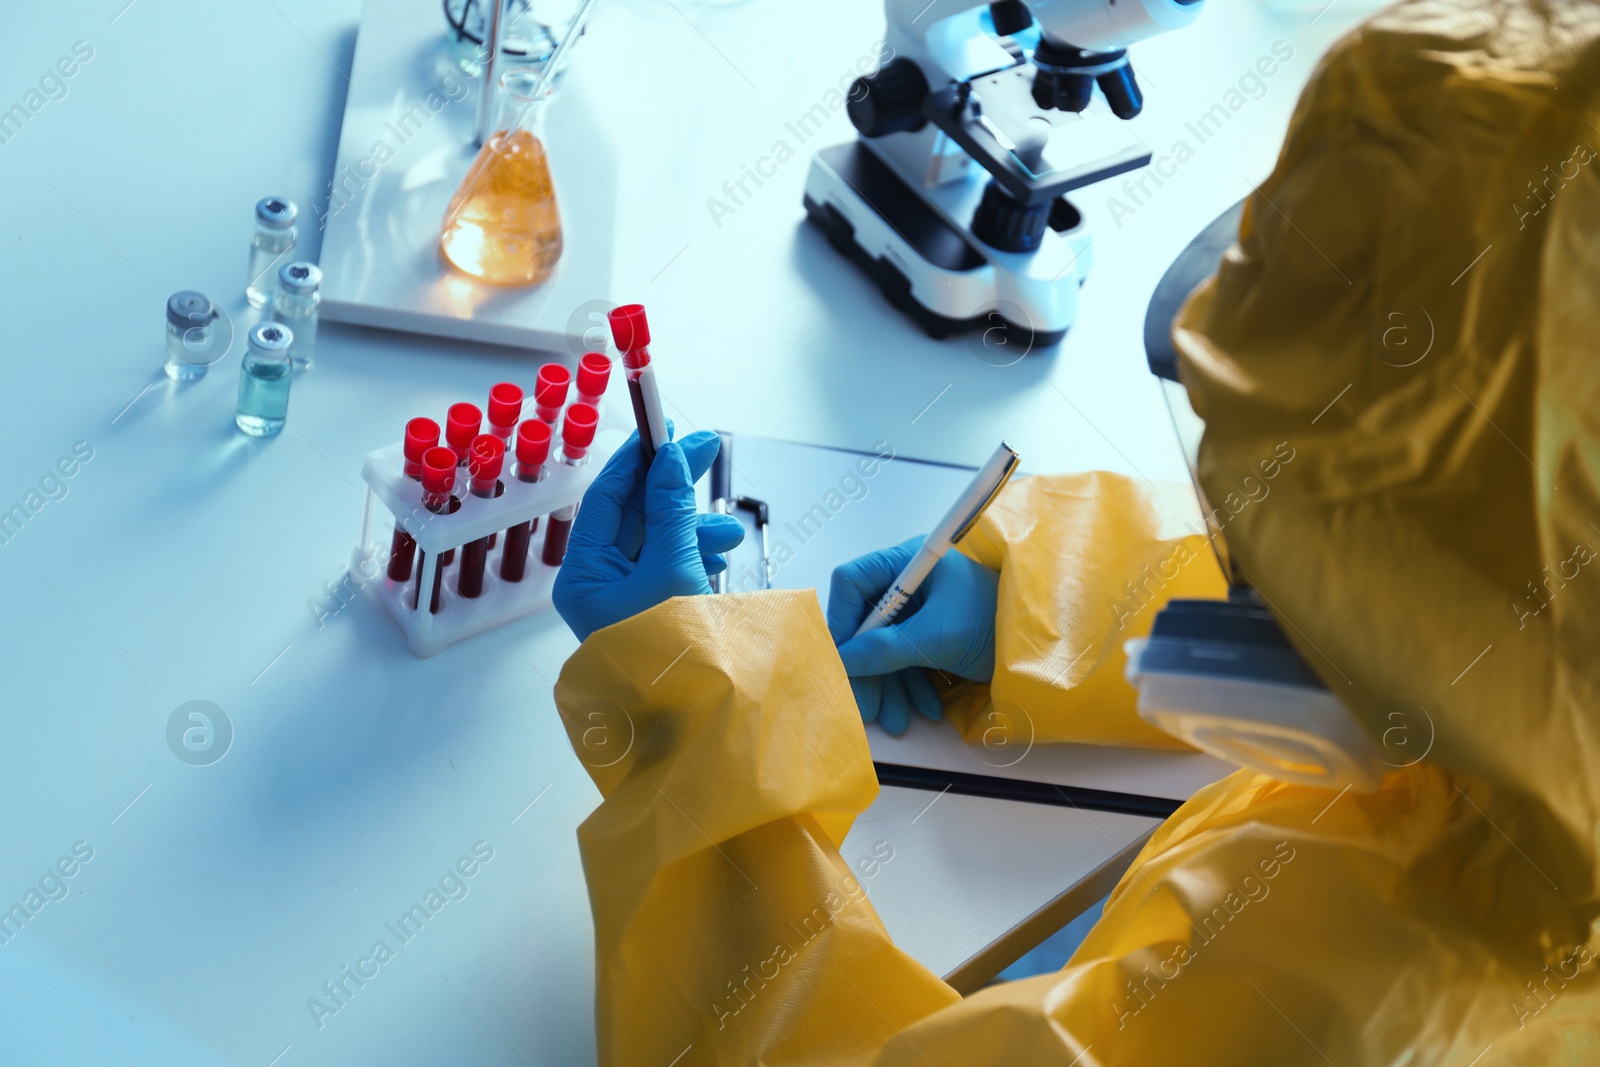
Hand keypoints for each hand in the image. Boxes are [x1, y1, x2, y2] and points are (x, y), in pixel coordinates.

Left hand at [553, 429, 744, 641]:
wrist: (694, 723)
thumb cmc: (671, 656)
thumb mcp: (674, 570)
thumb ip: (672, 510)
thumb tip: (670, 459)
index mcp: (583, 575)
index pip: (606, 497)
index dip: (638, 458)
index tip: (664, 426)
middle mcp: (599, 585)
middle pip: (636, 514)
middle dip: (675, 486)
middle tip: (708, 448)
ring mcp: (628, 600)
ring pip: (661, 539)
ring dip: (696, 526)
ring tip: (729, 533)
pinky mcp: (656, 612)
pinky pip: (675, 566)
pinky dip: (700, 554)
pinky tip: (721, 557)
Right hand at [827, 536, 998, 735]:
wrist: (1048, 648)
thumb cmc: (997, 622)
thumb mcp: (938, 636)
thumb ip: (885, 649)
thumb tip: (842, 660)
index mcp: (910, 563)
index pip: (854, 583)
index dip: (841, 619)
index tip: (839, 659)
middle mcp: (912, 583)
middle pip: (868, 624)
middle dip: (868, 669)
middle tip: (867, 707)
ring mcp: (925, 612)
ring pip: (888, 649)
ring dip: (890, 687)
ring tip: (898, 721)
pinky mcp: (937, 638)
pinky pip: (910, 662)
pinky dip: (912, 687)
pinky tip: (925, 709)